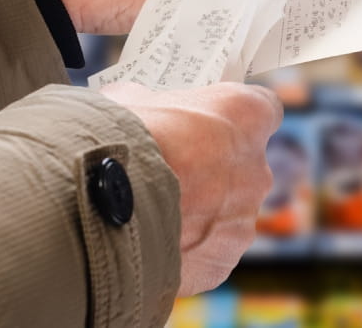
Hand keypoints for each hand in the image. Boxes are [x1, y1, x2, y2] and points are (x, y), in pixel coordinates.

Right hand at [99, 82, 282, 296]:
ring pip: (225, 215)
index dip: (235, 118)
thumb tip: (140, 108)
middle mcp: (256, 169)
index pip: (263, 109)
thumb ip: (154, 104)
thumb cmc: (120, 139)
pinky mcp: (222, 262)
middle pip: (243, 168)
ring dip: (198, 213)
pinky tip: (150, 241)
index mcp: (245, 117)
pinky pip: (207, 252)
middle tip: (171, 171)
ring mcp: (242, 220)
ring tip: (152, 212)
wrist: (98, 203)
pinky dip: (184, 249)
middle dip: (212, 170)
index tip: (213, 122)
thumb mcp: (132, 100)